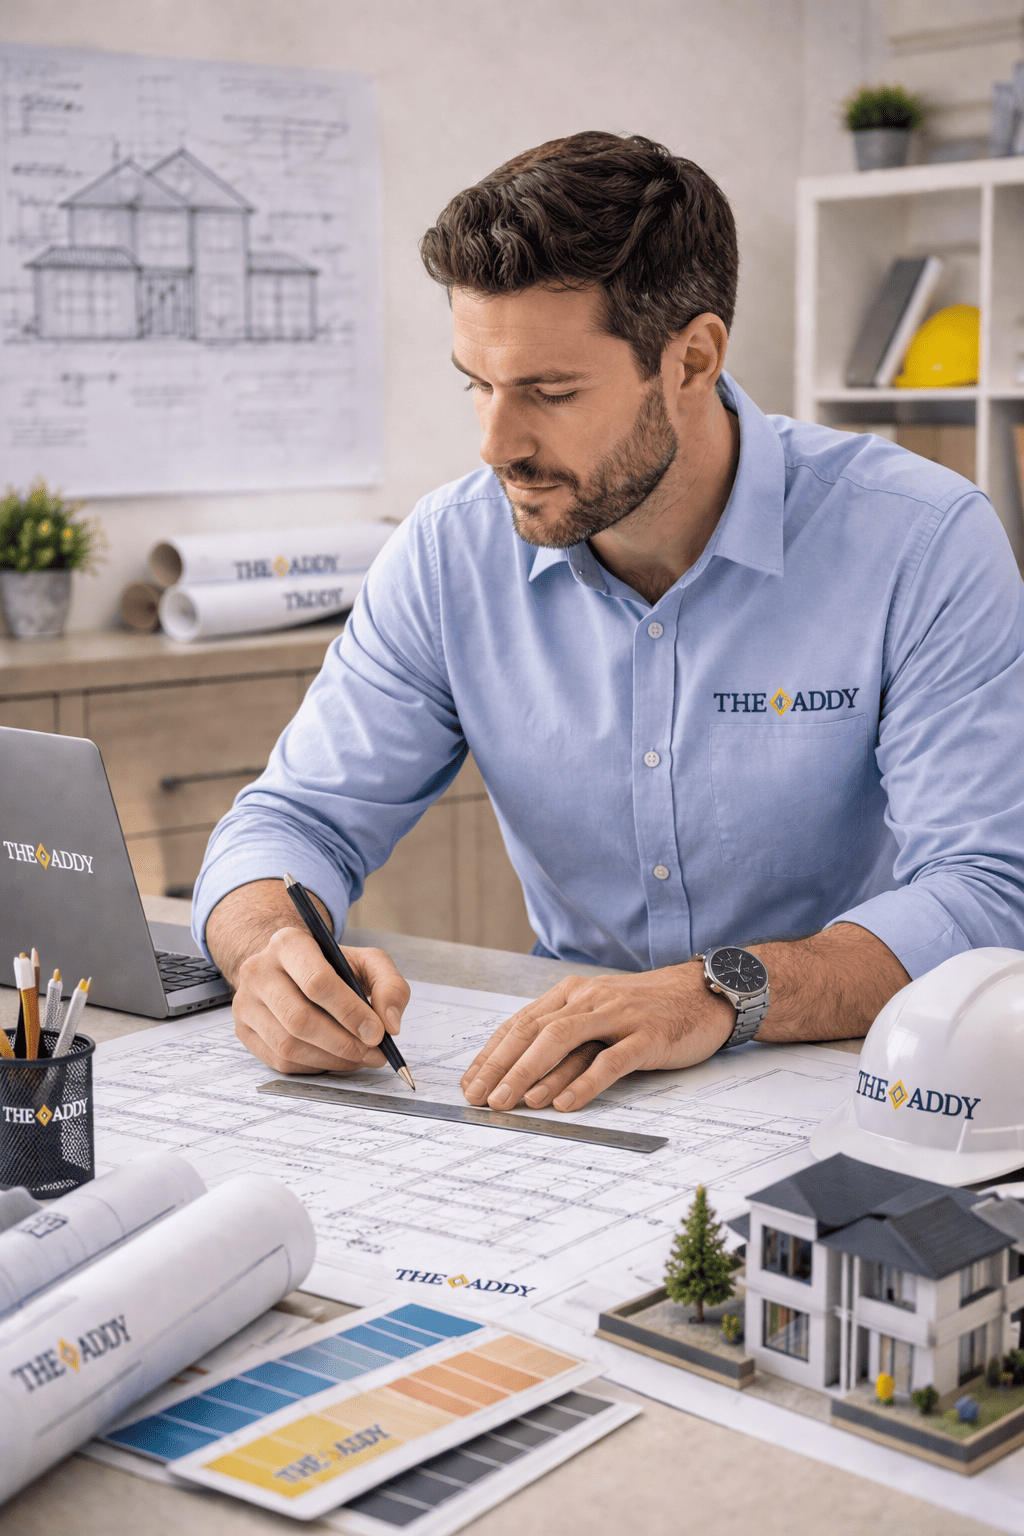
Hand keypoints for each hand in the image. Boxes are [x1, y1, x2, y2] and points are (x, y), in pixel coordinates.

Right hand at [231, 926, 410, 1074]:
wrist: (288, 968)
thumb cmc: (330, 966)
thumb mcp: (366, 962)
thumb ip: (389, 985)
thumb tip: (390, 1024)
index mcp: (288, 943)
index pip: (317, 982)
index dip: (350, 1012)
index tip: (377, 1032)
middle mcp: (258, 970)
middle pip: (300, 1018)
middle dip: (343, 1043)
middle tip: (373, 1052)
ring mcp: (245, 1003)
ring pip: (288, 1044)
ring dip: (331, 1059)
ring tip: (359, 1057)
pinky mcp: (244, 1031)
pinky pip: (280, 1060)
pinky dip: (315, 1066)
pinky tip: (335, 1058)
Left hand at [460, 963, 734, 1112]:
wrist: (704, 993)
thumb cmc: (648, 1010)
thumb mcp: (599, 1013)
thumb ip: (567, 1035)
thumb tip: (523, 1073)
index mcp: (572, 993)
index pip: (520, 1023)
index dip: (491, 1054)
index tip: (470, 1083)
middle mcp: (588, 999)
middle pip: (533, 1032)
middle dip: (500, 1066)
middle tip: (479, 1098)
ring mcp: (618, 1016)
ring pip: (562, 1041)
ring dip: (529, 1073)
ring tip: (507, 1101)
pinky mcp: (647, 1037)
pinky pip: (609, 1061)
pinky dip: (584, 1083)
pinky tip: (564, 1104)